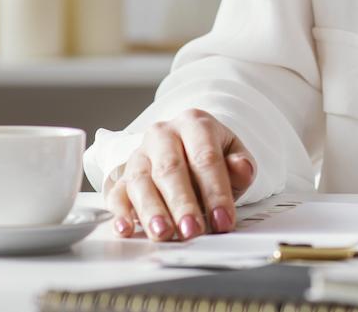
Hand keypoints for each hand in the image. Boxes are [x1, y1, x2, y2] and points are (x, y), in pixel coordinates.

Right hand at [105, 108, 256, 241]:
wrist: (184, 149)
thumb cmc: (210, 157)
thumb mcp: (233, 156)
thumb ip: (241, 165)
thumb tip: (241, 168)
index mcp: (194, 124)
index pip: (205, 157)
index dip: (215, 191)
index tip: (223, 220)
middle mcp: (162, 135)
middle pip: (170, 169)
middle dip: (182, 203)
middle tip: (192, 231)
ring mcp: (139, 155)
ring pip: (141, 181)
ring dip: (152, 211)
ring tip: (163, 234)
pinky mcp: (122, 176)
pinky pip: (116, 192)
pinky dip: (120, 212)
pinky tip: (127, 229)